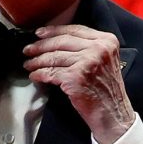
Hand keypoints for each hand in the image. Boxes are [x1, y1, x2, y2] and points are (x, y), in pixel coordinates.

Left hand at [23, 24, 133, 143]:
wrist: (113, 114)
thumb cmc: (107, 91)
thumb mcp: (105, 60)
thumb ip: (88, 47)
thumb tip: (57, 40)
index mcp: (107, 41)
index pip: (75, 29)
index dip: (54, 31)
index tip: (40, 33)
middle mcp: (98, 49)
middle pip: (61, 41)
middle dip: (40, 45)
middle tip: (28, 49)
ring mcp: (87, 62)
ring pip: (54, 57)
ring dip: (37, 61)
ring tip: (29, 64)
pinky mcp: (76, 77)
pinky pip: (51, 72)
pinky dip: (39, 74)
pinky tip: (35, 76)